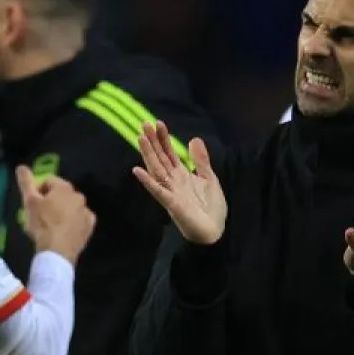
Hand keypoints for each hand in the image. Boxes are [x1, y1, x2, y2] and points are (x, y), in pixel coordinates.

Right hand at [17, 168, 96, 263]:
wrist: (57, 252)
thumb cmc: (42, 224)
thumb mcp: (30, 202)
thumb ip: (26, 182)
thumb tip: (21, 166)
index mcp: (64, 187)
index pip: (48, 181)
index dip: (38, 191)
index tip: (33, 204)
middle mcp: (78, 196)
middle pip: (61, 194)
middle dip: (51, 201)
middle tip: (40, 216)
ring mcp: (86, 212)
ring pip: (71, 207)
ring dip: (62, 211)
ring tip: (51, 225)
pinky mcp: (89, 227)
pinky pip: (80, 220)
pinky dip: (73, 222)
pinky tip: (64, 230)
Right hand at [133, 123, 225, 244]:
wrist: (215, 231)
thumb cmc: (211, 208)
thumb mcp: (209, 179)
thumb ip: (200, 161)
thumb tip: (194, 138)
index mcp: (181, 175)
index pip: (169, 153)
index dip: (163, 139)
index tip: (158, 123)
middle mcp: (172, 181)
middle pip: (160, 158)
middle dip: (152, 142)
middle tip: (144, 124)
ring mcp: (170, 192)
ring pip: (156, 170)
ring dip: (148, 155)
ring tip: (141, 139)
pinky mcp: (172, 204)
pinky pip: (158, 191)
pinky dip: (148, 182)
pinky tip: (138, 171)